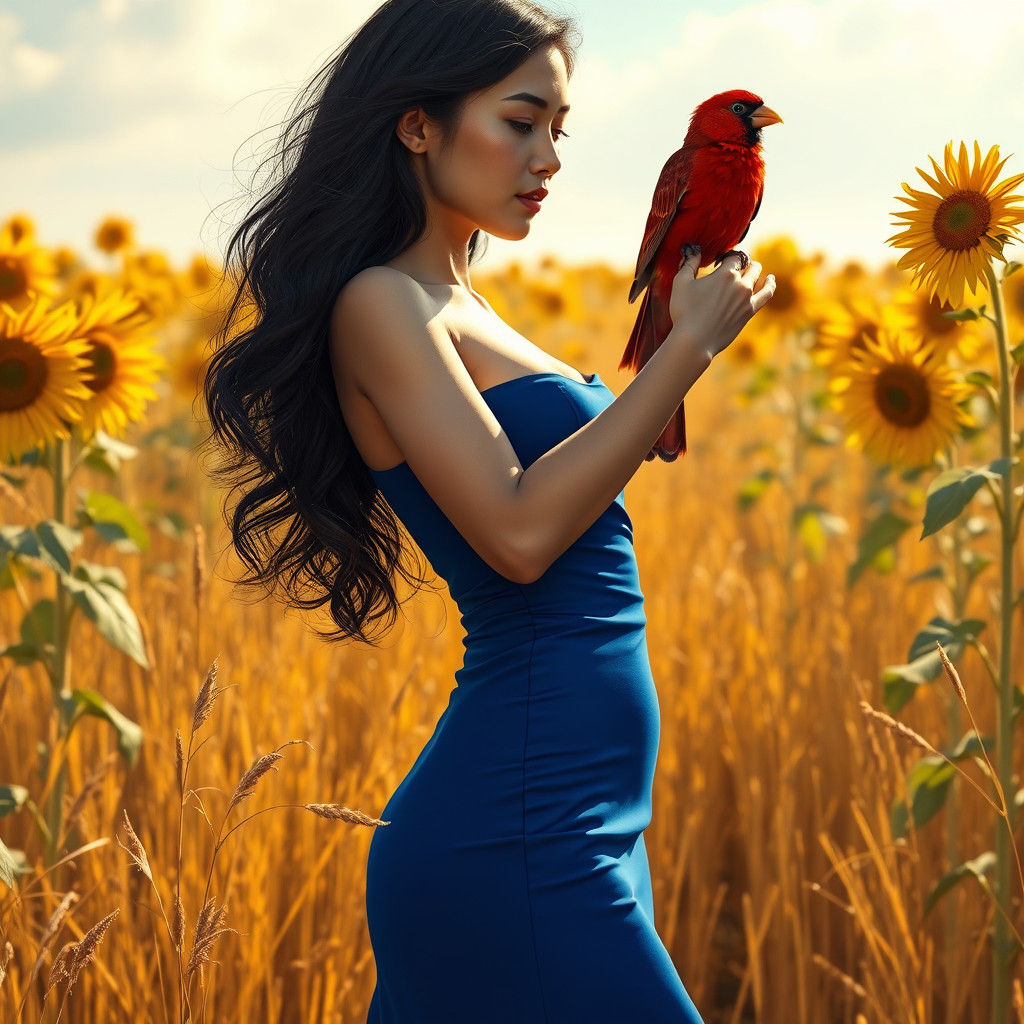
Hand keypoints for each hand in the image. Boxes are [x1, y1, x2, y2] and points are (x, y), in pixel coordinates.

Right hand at [669, 245, 775, 359]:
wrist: (695, 340)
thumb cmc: (684, 312)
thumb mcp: (681, 283)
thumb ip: (689, 264)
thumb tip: (694, 250)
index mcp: (725, 273)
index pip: (734, 257)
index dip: (728, 257)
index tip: (721, 261)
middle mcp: (740, 283)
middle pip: (748, 265)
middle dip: (743, 263)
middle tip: (735, 266)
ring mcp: (748, 298)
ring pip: (759, 276)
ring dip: (756, 270)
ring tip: (754, 268)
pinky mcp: (750, 311)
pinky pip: (767, 293)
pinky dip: (770, 285)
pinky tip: (770, 280)